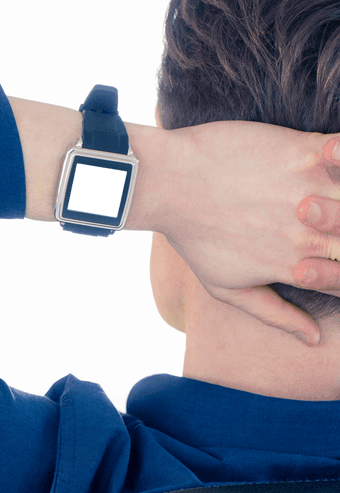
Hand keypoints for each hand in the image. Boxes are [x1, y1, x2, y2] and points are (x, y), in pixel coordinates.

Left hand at [135, 122, 339, 345]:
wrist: (168, 183)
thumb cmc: (194, 236)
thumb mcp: (227, 287)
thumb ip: (275, 314)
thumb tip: (314, 339)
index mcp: (297, 268)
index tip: (329, 256)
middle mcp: (308, 235)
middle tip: (330, 231)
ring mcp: (309, 193)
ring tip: (330, 197)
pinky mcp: (302, 153)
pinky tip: (330, 157)